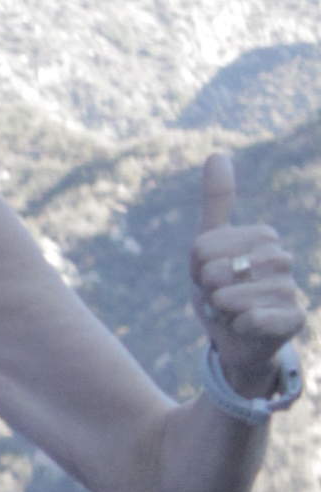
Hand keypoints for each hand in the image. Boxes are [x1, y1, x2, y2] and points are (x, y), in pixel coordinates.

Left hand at [189, 154, 308, 393]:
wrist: (237, 339)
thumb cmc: (224, 288)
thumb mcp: (210, 244)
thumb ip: (217, 200)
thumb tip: (218, 152)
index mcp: (263, 236)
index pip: (202, 247)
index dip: (196, 270)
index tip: (211, 277)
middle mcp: (282, 258)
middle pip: (214, 270)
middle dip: (207, 291)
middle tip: (221, 298)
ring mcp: (290, 289)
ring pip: (229, 297)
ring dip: (221, 312)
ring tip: (232, 313)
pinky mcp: (294, 320)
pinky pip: (253, 320)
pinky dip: (239, 328)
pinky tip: (247, 328)